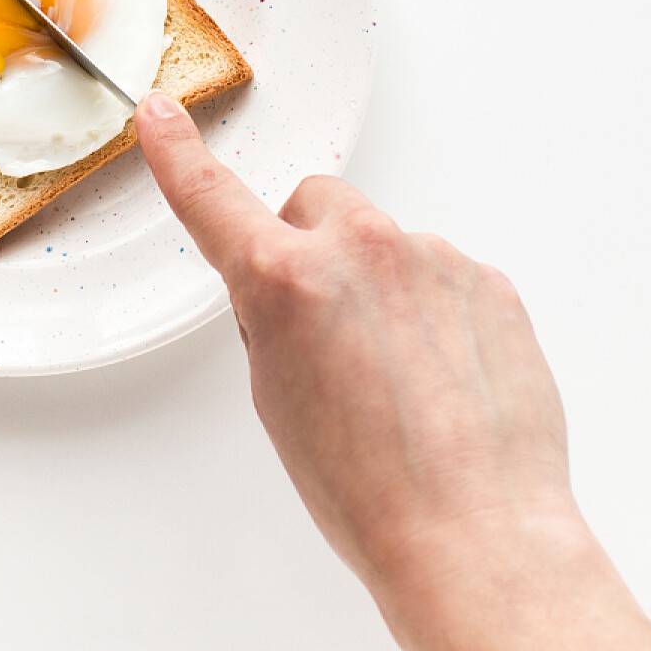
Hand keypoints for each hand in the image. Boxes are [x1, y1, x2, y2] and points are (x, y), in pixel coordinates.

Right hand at [135, 93, 650, 650]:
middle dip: (309, 248)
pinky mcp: (489, 282)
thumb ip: (273, 318)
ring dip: (380, 291)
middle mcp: (360, 250)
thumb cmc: (370, 490)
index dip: (178, 154)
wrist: (474, 533)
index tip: (161, 117)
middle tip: (324, 331)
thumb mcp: (278, 399)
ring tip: (398, 383)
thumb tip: (292, 293)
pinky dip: (435, 316)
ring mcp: (433, 260)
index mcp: (285, 281)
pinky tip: (441, 384)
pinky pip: (442, 279)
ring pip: (385, 248)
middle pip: (316, 208)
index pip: (212, 200)